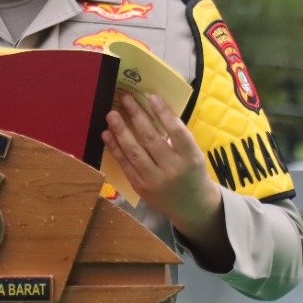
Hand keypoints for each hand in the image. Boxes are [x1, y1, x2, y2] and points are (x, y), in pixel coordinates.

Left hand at [103, 92, 233, 269]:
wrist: (192, 206)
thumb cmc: (193, 172)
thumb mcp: (194, 154)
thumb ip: (178, 137)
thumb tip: (152, 110)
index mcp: (191, 158)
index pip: (176, 131)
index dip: (163, 113)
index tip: (150, 95)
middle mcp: (173, 170)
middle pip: (151, 140)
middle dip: (136, 117)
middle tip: (124, 99)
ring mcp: (155, 180)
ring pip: (134, 153)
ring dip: (121, 132)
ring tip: (111, 115)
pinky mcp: (141, 188)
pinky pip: (126, 166)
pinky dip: (115, 149)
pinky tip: (108, 135)